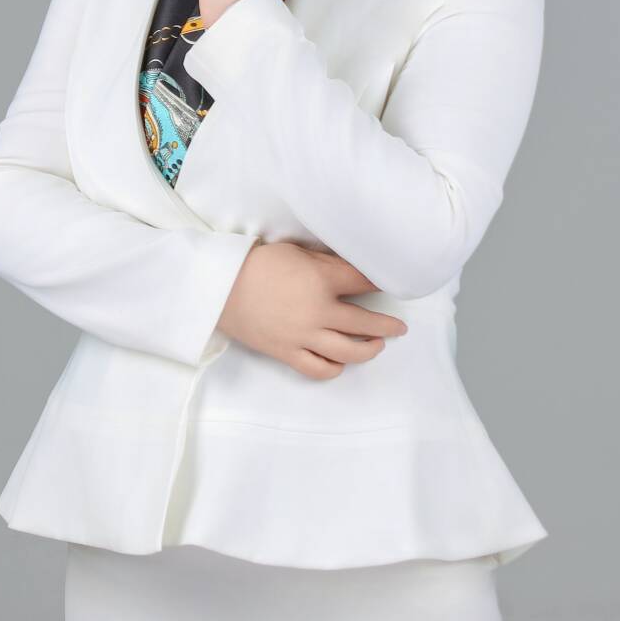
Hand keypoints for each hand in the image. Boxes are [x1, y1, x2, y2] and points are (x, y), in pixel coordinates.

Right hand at [215, 242, 408, 379]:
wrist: (220, 287)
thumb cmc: (257, 262)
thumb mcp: (296, 251)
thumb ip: (326, 261)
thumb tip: (352, 266)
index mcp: (321, 280)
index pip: (364, 284)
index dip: (381, 285)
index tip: (391, 286)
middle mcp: (318, 312)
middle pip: (366, 323)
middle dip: (388, 326)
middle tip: (400, 327)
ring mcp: (304, 336)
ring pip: (349, 352)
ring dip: (369, 349)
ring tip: (377, 346)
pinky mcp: (288, 352)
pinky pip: (319, 369)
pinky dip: (335, 368)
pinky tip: (342, 362)